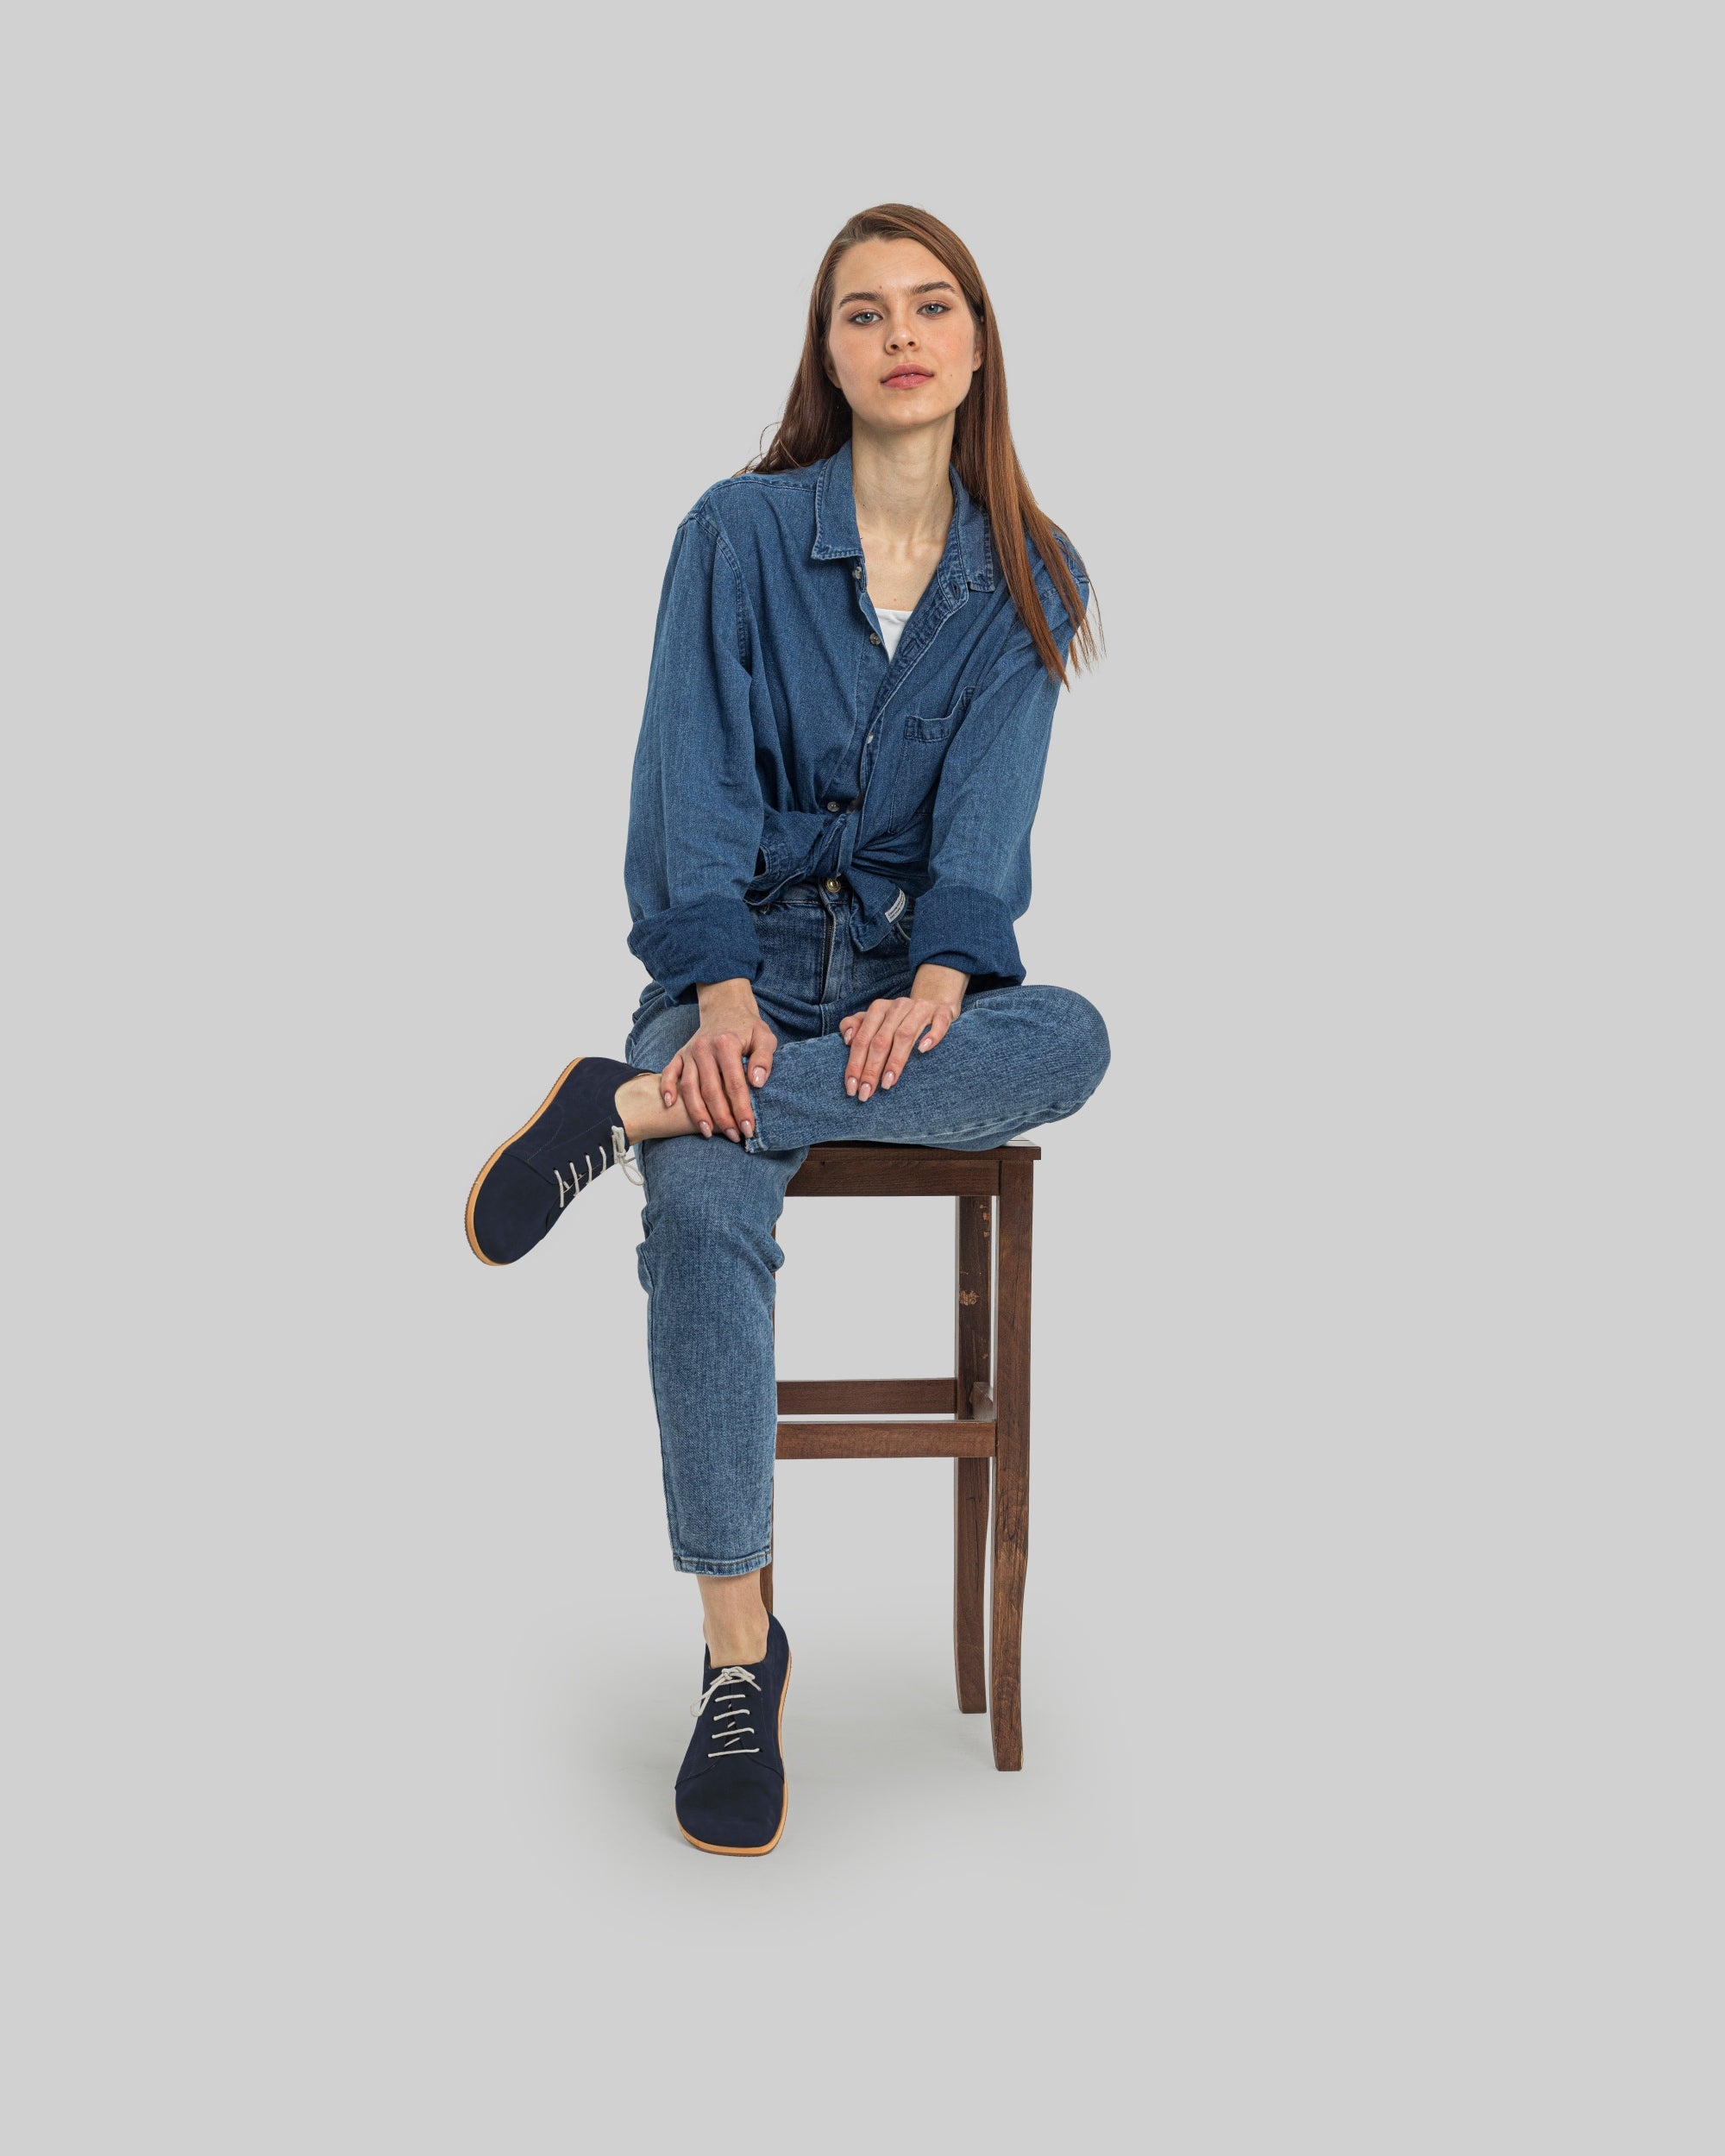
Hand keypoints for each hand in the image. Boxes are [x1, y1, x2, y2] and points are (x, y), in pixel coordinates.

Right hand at [660, 979, 776, 1140]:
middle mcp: (703, 1048)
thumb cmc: (748, 1028)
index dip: (742, 1108)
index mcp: (726, 1044)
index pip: (734, 1083)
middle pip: (711, 1090)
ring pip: (689, 1087)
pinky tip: (670, 1105)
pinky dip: (667, 1088)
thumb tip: (756, 1082)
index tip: (749, 1129)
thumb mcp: (765, 1037)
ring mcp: (689, 1052)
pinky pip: (669, 1073)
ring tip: (707, 1133)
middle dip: (722, 1117)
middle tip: (733, 1136)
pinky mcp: (679, 1055)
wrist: (726, 1009)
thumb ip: (764, 1058)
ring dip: (697, 1112)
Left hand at [839, 964, 967, 1101]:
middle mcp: (898, 1007)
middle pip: (881, 1040)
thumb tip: (847, 1039)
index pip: (862, 1039)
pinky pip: (939, 1023)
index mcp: (879, 1009)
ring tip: (887, 1083)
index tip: (852, 1087)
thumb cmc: (899, 1019)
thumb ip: (855, 1025)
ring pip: (905, 1034)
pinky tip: (923, 1051)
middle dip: (871, 1069)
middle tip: (866, 1093)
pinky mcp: (942, 1012)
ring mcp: (921, 1009)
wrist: (933, 1001)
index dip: (855, 1063)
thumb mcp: (875, 1019)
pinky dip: (931, 1036)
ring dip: (895, 1060)